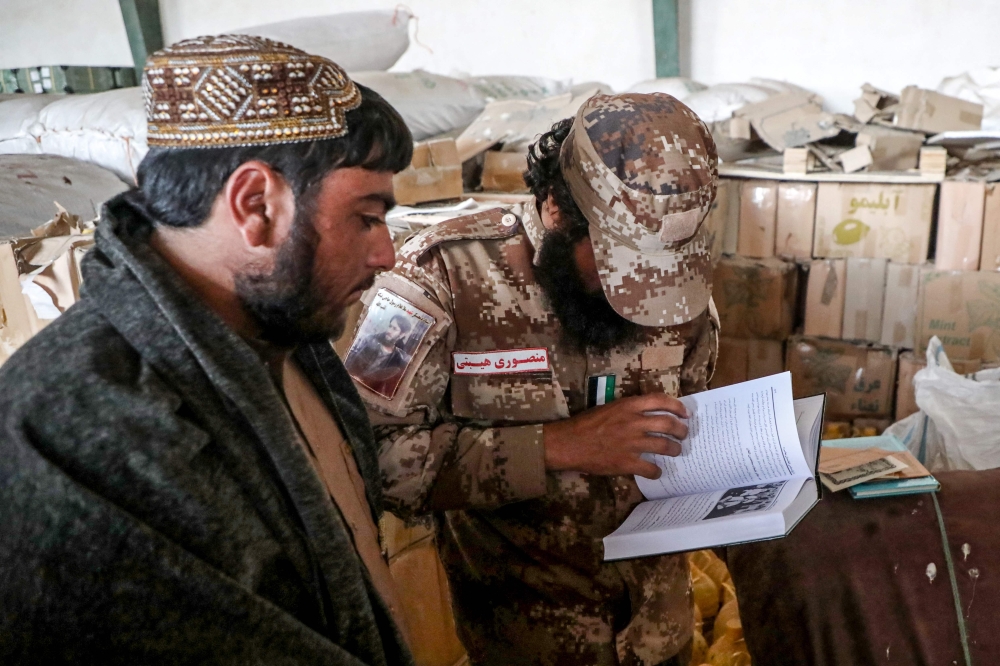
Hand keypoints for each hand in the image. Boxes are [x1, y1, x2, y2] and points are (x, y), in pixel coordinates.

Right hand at [543, 394, 688, 479]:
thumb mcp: (609, 408)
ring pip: (664, 446)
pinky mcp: (626, 462)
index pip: (660, 401)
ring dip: (675, 449)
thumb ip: (628, 409)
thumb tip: (647, 414)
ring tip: (676, 451)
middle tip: (684, 434)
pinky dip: (657, 471)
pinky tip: (656, 471)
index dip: (677, 406)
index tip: (685, 413)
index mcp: (628, 406)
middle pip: (668, 424)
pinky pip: (650, 468)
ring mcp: (631, 443)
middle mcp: (634, 422)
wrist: (569, 443)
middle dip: (681, 430)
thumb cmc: (586, 424)